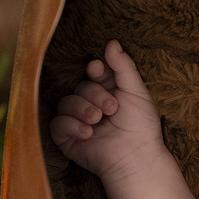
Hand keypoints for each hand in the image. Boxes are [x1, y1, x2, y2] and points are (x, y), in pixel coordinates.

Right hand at [49, 40, 165, 179]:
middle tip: (112, 109)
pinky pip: (57, 123)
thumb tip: (112, 42)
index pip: (94, 73)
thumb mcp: (136, 92)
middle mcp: (91, 105)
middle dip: (95, 96)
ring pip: (66, 103)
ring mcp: (78, 121)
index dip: (94, 71)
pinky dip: (71, 125)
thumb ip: (123, 66)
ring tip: (99, 121)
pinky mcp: (67, 138)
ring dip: (83, 110)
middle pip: (80, 87)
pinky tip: (88, 133)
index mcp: (108, 92)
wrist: (136, 156)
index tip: (98, 70)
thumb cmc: (141, 126)